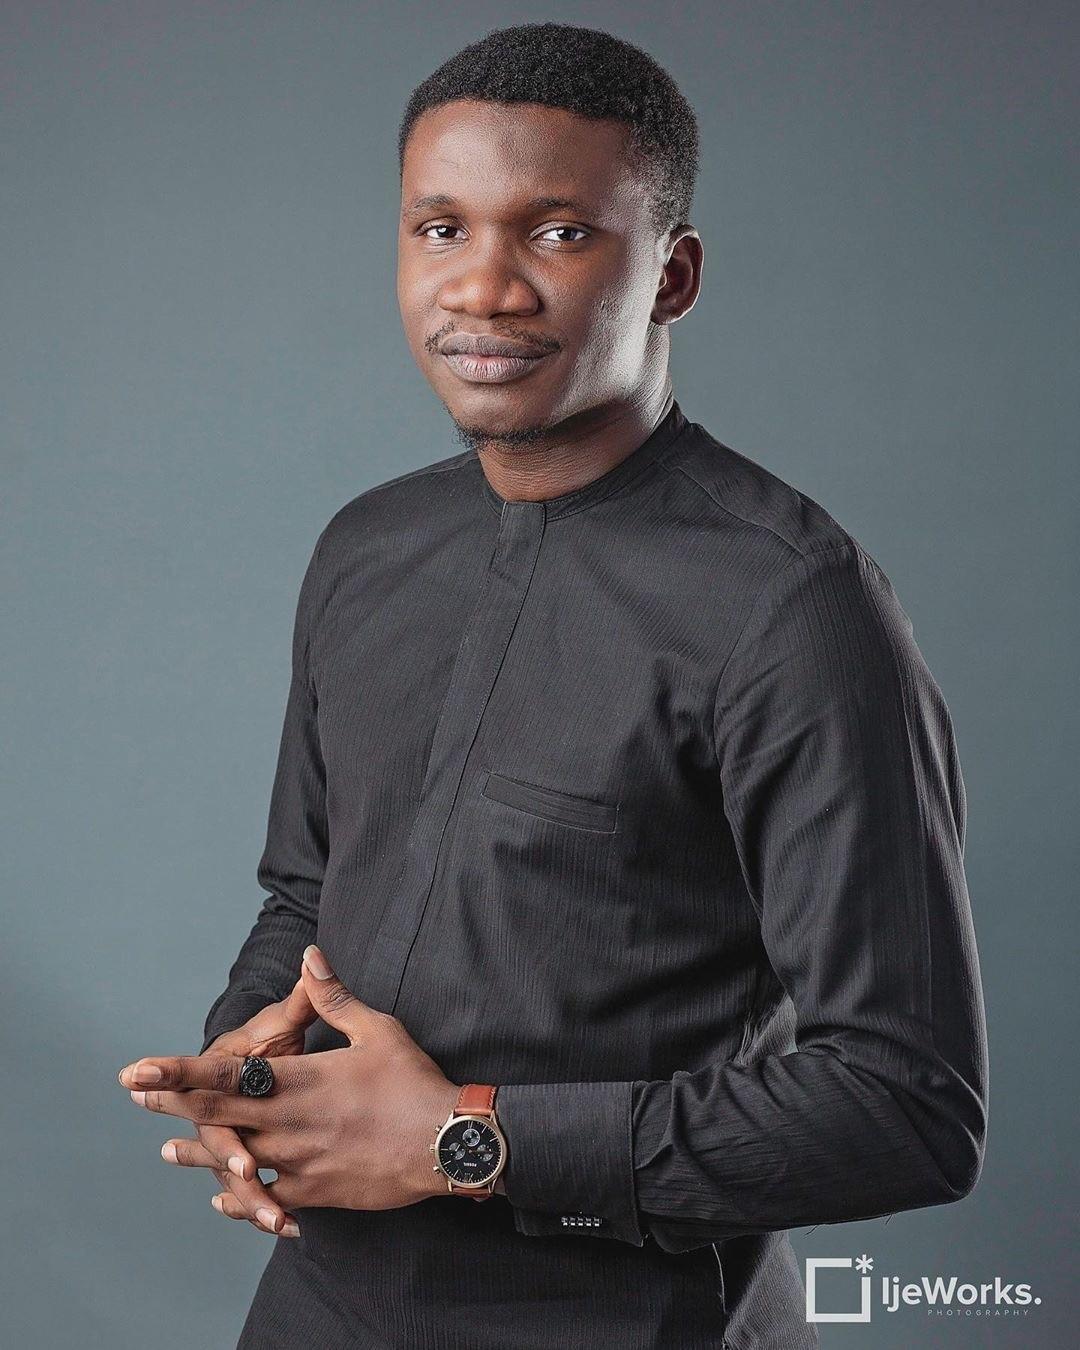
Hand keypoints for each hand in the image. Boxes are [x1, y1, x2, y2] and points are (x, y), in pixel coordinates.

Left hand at [121, 946, 460, 1221]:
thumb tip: (309, 955)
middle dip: (174, 1103)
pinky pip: (267, 1197)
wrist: (445, 1143)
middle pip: (218, 1115)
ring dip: (201, 1154)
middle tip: (137, 1094)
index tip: (141, 1068)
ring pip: (235, 1162)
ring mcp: (298, 1163)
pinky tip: (226, 1198)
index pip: (226, 1074)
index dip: (180, 1071)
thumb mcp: (376, 1029)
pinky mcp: (315, 1192)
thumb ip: (333, 997)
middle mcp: (288, 1124)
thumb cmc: (414, 1082)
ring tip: (169, 1153)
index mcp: (299, 1082)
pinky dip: (242, 1198)